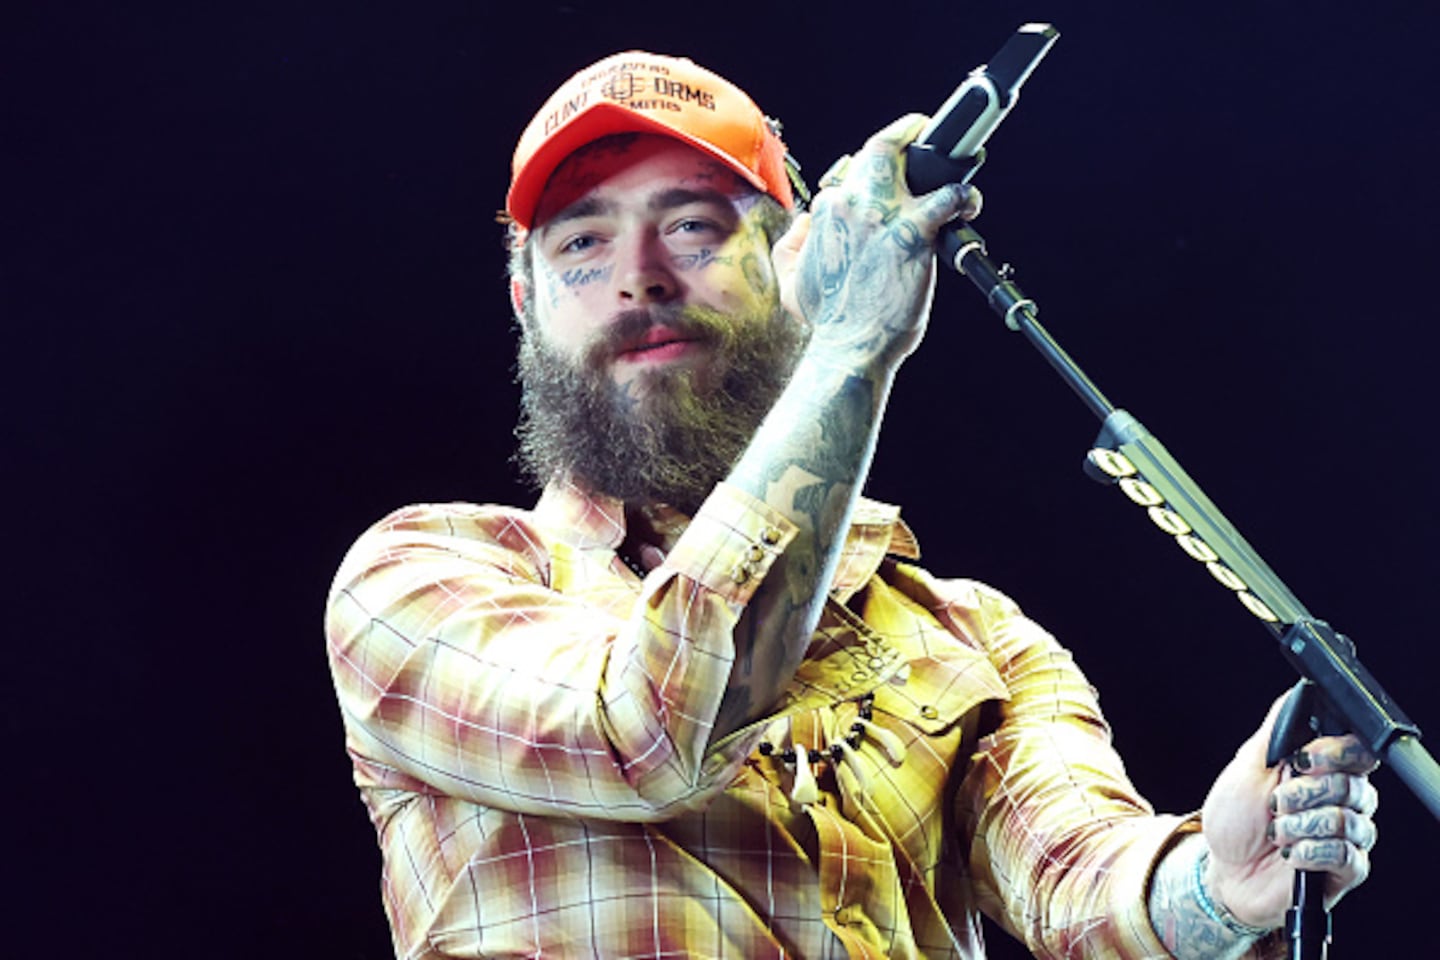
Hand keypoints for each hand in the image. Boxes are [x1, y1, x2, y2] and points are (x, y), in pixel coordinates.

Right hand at [777, 115, 976, 371]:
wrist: (849, 347)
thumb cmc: (828, 320)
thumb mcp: (790, 280)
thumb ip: (792, 245)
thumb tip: (806, 225)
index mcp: (826, 213)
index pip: (850, 176)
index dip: (871, 178)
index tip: (888, 186)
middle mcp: (850, 205)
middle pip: (876, 149)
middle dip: (901, 136)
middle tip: (920, 135)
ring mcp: (882, 216)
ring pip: (906, 158)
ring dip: (935, 155)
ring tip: (954, 160)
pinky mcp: (913, 234)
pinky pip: (946, 197)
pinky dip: (963, 194)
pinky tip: (968, 203)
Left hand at [1200, 692, 1379, 927]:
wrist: (1224, 869)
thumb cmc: (1235, 817)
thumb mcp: (1247, 766)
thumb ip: (1276, 731)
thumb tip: (1297, 692)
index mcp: (1324, 769)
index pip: (1359, 751)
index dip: (1336, 752)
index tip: (1302, 759)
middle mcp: (1343, 799)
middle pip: (1353, 785)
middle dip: (1304, 794)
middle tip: (1275, 804)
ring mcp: (1347, 835)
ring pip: (1348, 821)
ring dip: (1300, 826)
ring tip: (1276, 832)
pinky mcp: (1346, 869)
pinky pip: (1347, 855)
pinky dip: (1310, 852)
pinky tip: (1290, 854)